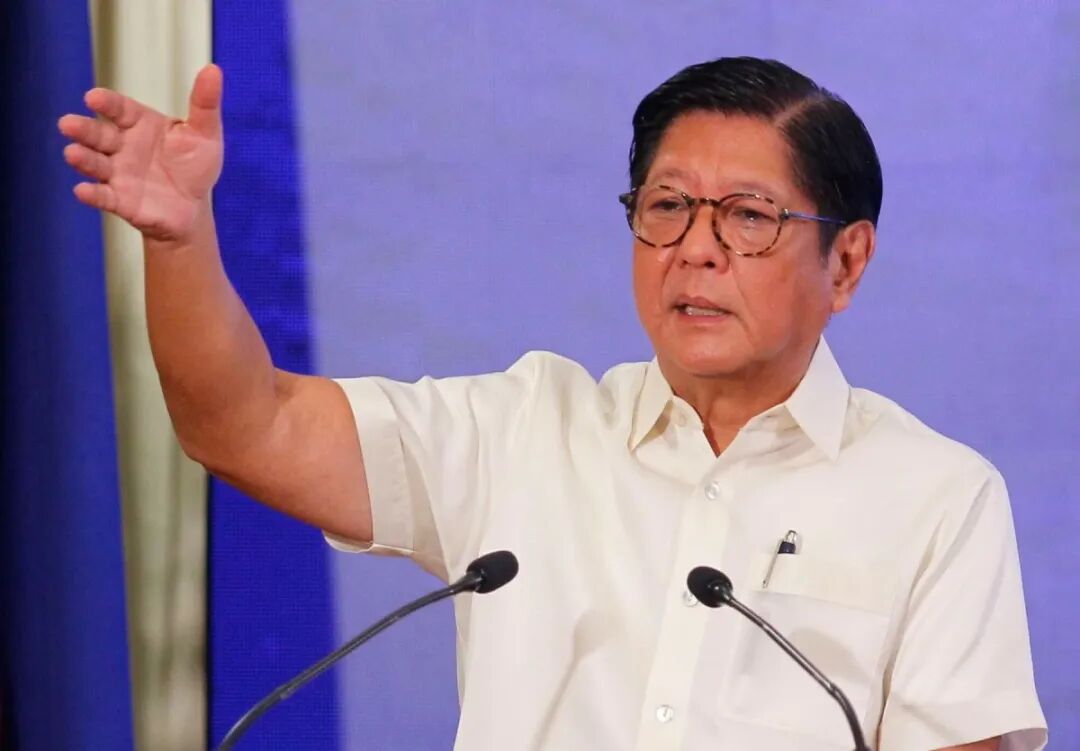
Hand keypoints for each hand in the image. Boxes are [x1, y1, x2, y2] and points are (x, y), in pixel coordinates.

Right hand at [58, 64, 224, 241]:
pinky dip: (92, 194)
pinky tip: (82, 191)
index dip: (107, 103)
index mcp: (140, 124)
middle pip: (99, 134)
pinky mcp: (119, 200)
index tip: (94, 97)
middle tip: (67, 124)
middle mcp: (122, 146)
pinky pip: (102, 196)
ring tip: (72, 153)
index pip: (120, 109)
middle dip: (83, 129)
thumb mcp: (205, 134)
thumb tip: (213, 70)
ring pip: (95, 163)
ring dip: (83, 158)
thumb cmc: (194, 166)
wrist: (193, 208)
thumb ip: (205, 104)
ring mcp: (118, 173)